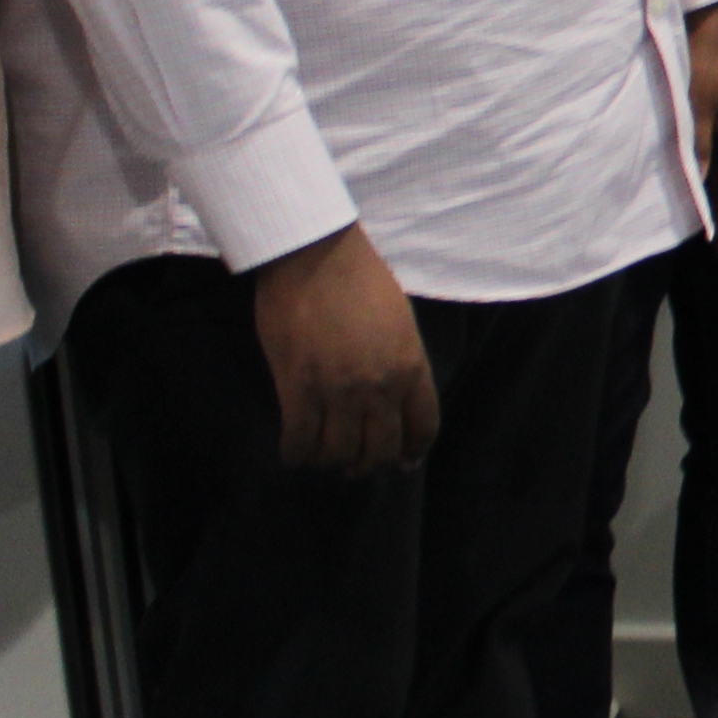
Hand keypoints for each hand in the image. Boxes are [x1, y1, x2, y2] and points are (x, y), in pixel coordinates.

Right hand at [251, 224, 438, 477]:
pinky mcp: (299, 389)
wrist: (315, 254)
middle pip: (380, 449)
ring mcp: (340, 391)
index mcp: (412, 367)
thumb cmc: (359, 278)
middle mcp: (381, 387)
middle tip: (354, 464)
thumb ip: (401, 362)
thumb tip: (393, 396)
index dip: (413, 451)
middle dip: (368, 463)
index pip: (423, 427)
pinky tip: (293, 453)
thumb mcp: (400, 322)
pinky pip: (300, 440)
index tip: (404, 462)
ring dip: (330, 460)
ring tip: (321, 455)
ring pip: (339, 452)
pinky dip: (296, 454)